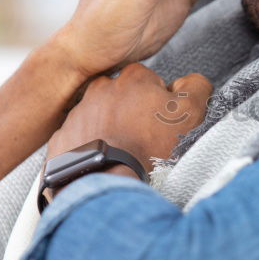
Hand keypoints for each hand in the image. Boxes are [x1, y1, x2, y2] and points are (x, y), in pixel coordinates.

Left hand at [45, 63, 212, 178]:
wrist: (106, 182)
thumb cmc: (149, 147)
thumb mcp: (189, 114)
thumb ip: (196, 87)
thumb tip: (191, 81)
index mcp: (132, 77)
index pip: (151, 81)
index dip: (161, 102)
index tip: (162, 124)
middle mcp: (100, 88)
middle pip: (124, 97)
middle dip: (133, 113)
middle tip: (144, 140)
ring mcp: (78, 113)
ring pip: (101, 117)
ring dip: (111, 130)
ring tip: (124, 154)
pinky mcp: (62, 138)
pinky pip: (81, 139)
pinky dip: (92, 147)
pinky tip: (104, 162)